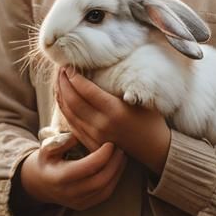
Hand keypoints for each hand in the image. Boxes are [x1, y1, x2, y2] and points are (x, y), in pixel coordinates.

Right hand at [19, 132, 126, 210]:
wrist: (39, 183)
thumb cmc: (46, 161)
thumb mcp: (46, 148)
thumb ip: (61, 141)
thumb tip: (78, 136)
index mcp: (59, 178)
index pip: (87, 168)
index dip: (102, 155)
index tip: (110, 143)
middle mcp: (69, 193)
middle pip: (100, 181)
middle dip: (114, 164)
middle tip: (120, 148)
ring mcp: (77, 202)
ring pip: (105, 190)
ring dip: (117, 172)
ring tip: (122, 156)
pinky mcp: (84, 206)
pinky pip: (104, 195)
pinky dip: (114, 180)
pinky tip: (118, 167)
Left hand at [56, 68, 171, 175]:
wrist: (155, 149)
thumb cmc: (151, 120)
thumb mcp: (140, 98)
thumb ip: (121, 85)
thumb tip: (102, 68)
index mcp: (114, 110)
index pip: (86, 90)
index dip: (74, 77)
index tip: (69, 66)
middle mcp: (102, 124)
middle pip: (73, 101)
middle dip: (64, 83)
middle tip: (60, 70)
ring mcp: (96, 136)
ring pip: (69, 114)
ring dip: (61, 96)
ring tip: (59, 82)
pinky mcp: (93, 144)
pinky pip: (72, 126)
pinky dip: (64, 111)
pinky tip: (63, 101)